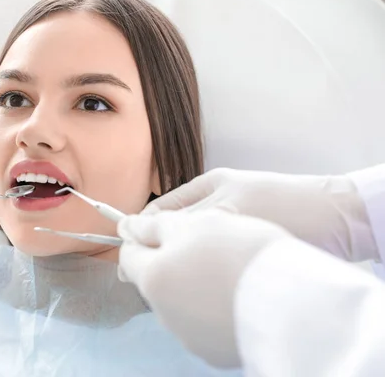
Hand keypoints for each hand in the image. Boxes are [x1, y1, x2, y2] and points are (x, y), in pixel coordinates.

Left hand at [118, 209, 294, 367]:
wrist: (294, 301)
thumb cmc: (242, 253)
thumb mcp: (196, 222)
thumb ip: (156, 225)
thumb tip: (127, 227)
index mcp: (153, 279)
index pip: (129, 255)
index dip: (140, 236)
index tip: (159, 226)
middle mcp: (164, 313)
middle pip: (156, 279)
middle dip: (170, 259)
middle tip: (203, 241)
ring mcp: (189, 336)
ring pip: (180, 301)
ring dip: (193, 282)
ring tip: (228, 265)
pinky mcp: (215, 351)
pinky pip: (205, 322)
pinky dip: (213, 305)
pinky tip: (238, 292)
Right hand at [144, 168, 376, 261]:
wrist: (338, 219)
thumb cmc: (281, 207)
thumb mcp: (224, 211)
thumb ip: (178, 221)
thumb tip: (132, 229)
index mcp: (208, 187)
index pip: (160, 210)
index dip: (139, 231)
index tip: (127, 256)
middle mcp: (217, 203)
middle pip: (173, 228)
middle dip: (159, 248)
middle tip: (150, 277)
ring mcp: (232, 221)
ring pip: (190, 243)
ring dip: (179, 257)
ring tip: (175, 277)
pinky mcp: (245, 240)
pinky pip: (210, 252)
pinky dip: (201, 263)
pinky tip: (201, 277)